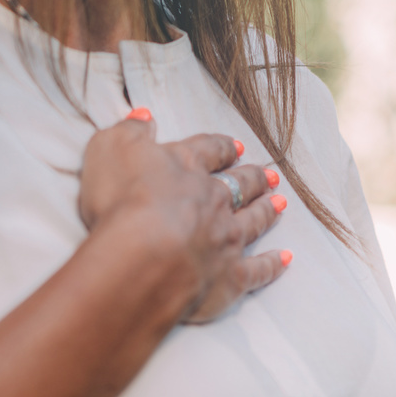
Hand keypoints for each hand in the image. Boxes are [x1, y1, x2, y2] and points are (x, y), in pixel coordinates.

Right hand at [79, 114, 290, 326]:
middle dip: (254, 178)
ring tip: (279, 204)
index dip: (222, 148)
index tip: (234, 147)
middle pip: (240, 184)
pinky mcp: (230, 279)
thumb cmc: (121, 201)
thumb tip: (144, 117)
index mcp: (187, 166)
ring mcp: (225, 240)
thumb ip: (129, 131)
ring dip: (266, 212)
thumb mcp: (111, 149)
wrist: (139, 258)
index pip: (209, 150)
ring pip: (253, 221)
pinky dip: (272, 265)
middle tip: (269, 175)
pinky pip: (258, 271)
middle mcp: (214, 200)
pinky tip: (284, 260)